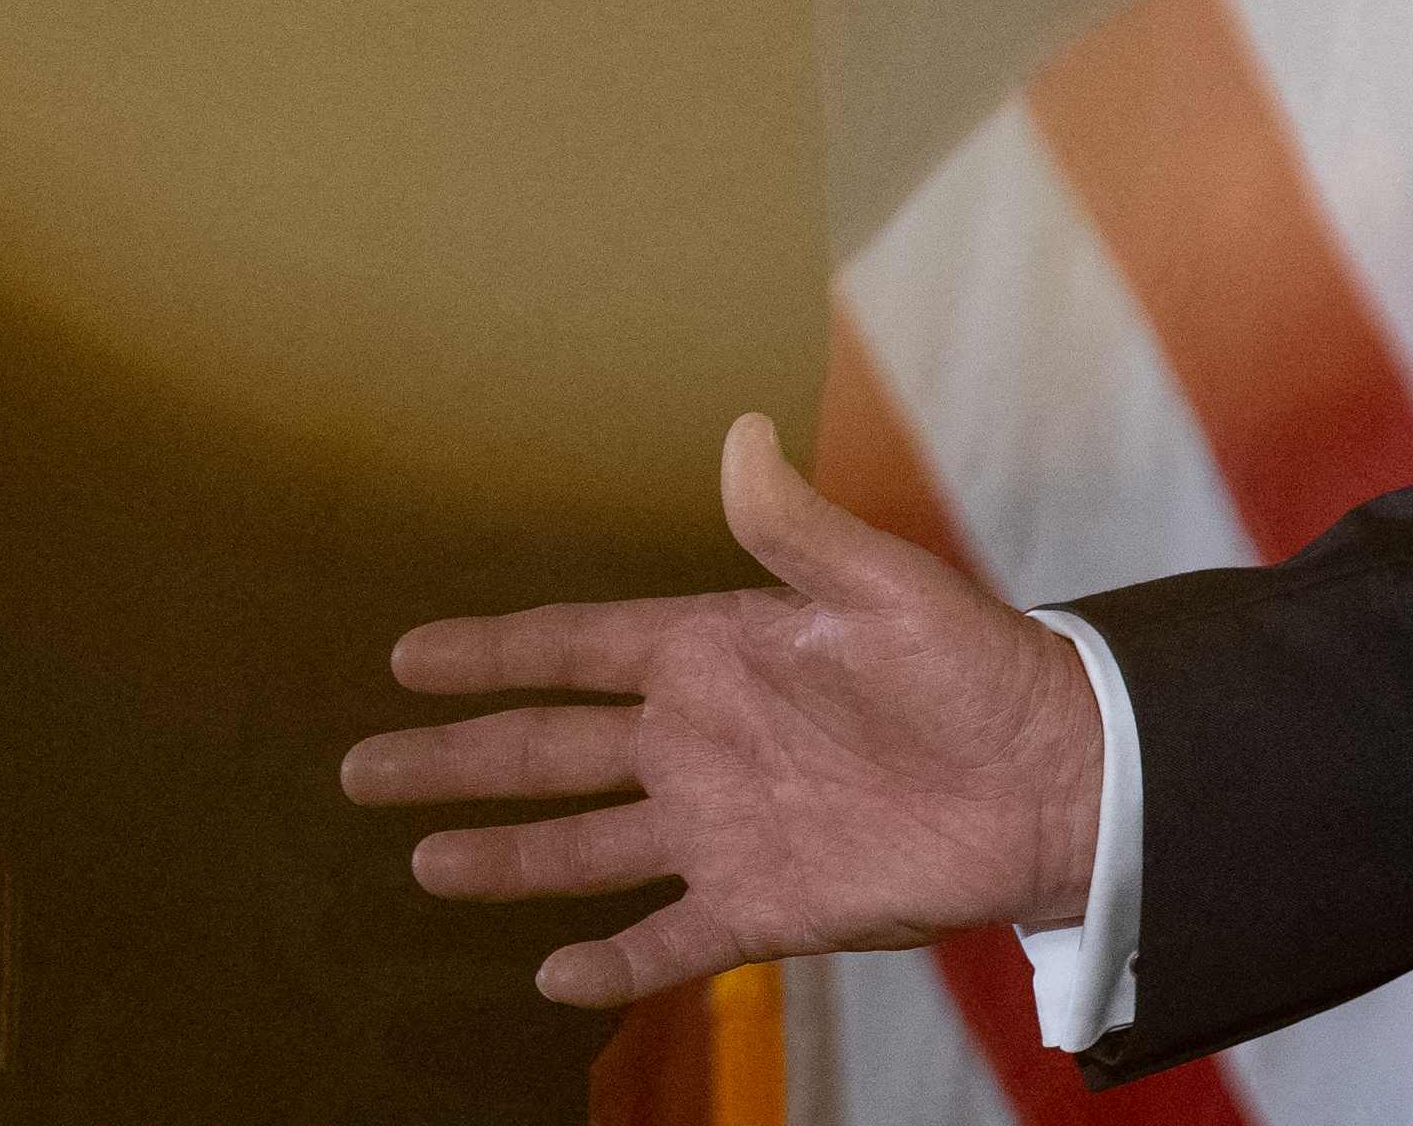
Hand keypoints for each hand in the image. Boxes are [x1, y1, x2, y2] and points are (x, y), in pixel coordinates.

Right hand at [341, 411, 1107, 1008]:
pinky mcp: (763, 904)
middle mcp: (702, 742)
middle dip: (456, 759)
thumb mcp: (884, 584)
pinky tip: (552, 978)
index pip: (578, 650)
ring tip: (421, 864)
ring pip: (585, 848)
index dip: (495, 653)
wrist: (1053, 775)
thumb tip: (739, 434)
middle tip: (359, 766)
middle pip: (551, 753)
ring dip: (505, 859)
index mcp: (720, 653)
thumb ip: (796, 527)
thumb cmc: (978, 664)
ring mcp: (724, 827)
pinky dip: (613, 963)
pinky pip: (668, 939)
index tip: (407, 653)